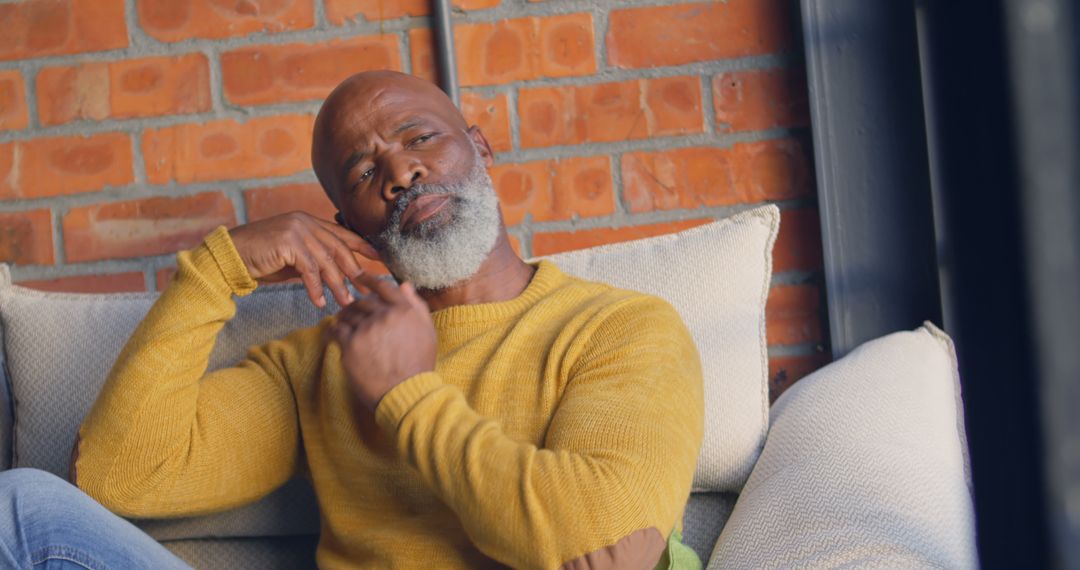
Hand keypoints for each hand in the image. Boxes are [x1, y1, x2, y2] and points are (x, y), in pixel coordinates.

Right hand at [228, 212, 375, 307]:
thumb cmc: (260, 260)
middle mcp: (305, 222)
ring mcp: (296, 229)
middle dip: (354, 271)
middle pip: (339, 248)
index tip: (380, 259)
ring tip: (344, 302)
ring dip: (337, 284)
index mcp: (309, 222)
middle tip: (366, 289)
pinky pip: (309, 269)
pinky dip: (315, 287)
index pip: (343, 233)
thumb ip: (313, 260)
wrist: (229, 256)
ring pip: (326, 261)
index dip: (363, 246)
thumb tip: (336, 274)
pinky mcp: (287, 242)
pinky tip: (319, 301)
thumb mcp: (292, 259)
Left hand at [331, 272, 436, 411]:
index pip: (383, 287)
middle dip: (357, 305)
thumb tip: (404, 284)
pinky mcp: (351, 345)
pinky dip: (333, 330)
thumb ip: (416, 305)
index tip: (360, 277)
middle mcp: (385, 316)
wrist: (407, 392)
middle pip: (363, 302)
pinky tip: (332, 333)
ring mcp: (366, 330)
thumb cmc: (419, 364)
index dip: (370, 280)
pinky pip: (336, 330)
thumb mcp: (427, 331)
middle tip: (352, 311)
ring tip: (343, 322)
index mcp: (404, 310)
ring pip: (348, 314)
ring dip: (345, 317)